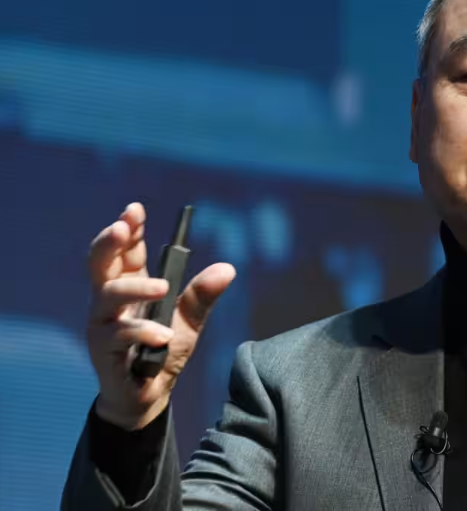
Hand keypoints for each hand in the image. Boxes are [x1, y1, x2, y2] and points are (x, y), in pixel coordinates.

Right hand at [87, 203, 235, 429]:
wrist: (148, 396)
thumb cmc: (162, 352)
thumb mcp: (189, 322)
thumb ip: (203, 296)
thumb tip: (228, 268)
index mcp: (130, 287)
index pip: (125, 252)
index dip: (127, 229)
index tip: (135, 209)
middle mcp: (109, 301)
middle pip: (99, 263)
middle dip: (109, 241)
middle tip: (123, 227)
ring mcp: (102, 324)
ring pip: (107, 294)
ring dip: (135, 288)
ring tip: (163, 288)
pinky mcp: (103, 349)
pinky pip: (119, 334)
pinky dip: (143, 332)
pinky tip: (164, 335)